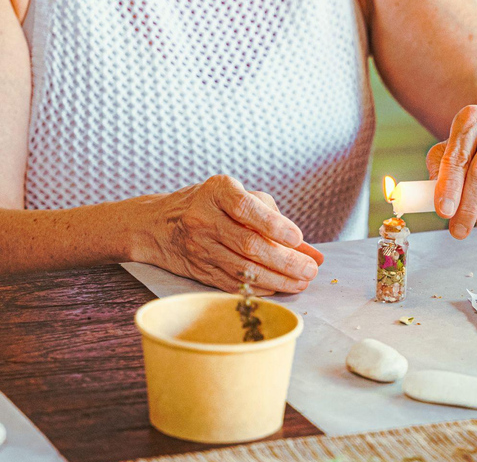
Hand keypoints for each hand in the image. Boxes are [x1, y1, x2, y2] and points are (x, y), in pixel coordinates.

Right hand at [139, 175, 322, 293]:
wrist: (159, 224)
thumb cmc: (213, 206)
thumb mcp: (241, 198)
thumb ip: (277, 222)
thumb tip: (314, 254)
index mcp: (217, 191)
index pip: (245, 207)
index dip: (273, 224)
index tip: (296, 237)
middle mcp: (204, 218)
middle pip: (248, 244)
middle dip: (284, 261)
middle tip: (309, 270)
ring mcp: (199, 246)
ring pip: (242, 269)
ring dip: (277, 279)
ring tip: (302, 282)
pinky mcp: (199, 269)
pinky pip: (232, 283)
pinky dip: (259, 288)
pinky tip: (278, 288)